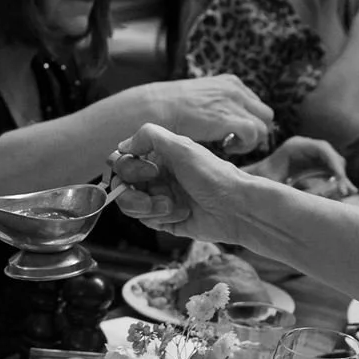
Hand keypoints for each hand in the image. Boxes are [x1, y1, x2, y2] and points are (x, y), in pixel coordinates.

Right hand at [109, 122, 269, 246]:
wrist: (236, 208)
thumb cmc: (213, 175)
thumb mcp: (182, 147)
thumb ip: (149, 136)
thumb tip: (122, 145)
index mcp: (159, 157)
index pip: (123, 162)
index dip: (130, 169)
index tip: (151, 171)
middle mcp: (157, 176)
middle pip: (122, 187)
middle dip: (135, 194)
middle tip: (157, 195)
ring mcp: (160, 198)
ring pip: (131, 206)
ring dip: (150, 207)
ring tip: (172, 206)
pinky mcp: (166, 220)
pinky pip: (147, 221)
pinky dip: (162, 218)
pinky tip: (183, 214)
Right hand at [144, 75, 275, 156]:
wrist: (157, 108)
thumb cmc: (171, 109)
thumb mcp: (201, 100)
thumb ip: (218, 106)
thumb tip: (227, 125)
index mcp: (231, 82)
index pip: (256, 105)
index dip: (246, 123)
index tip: (228, 134)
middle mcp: (237, 89)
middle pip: (266, 115)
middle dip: (254, 132)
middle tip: (233, 141)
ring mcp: (235, 102)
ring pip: (264, 126)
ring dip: (250, 141)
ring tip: (228, 146)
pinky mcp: (231, 117)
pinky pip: (255, 134)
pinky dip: (245, 145)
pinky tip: (226, 148)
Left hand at [246, 137, 353, 197]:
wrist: (250, 185)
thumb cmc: (260, 185)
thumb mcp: (279, 188)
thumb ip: (304, 190)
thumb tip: (332, 190)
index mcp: (295, 146)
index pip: (322, 148)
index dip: (335, 163)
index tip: (341, 180)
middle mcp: (304, 147)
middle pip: (330, 155)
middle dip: (340, 172)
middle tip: (346, 191)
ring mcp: (308, 155)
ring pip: (332, 163)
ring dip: (339, 178)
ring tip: (347, 193)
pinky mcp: (310, 165)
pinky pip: (328, 170)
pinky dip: (335, 181)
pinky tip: (343, 192)